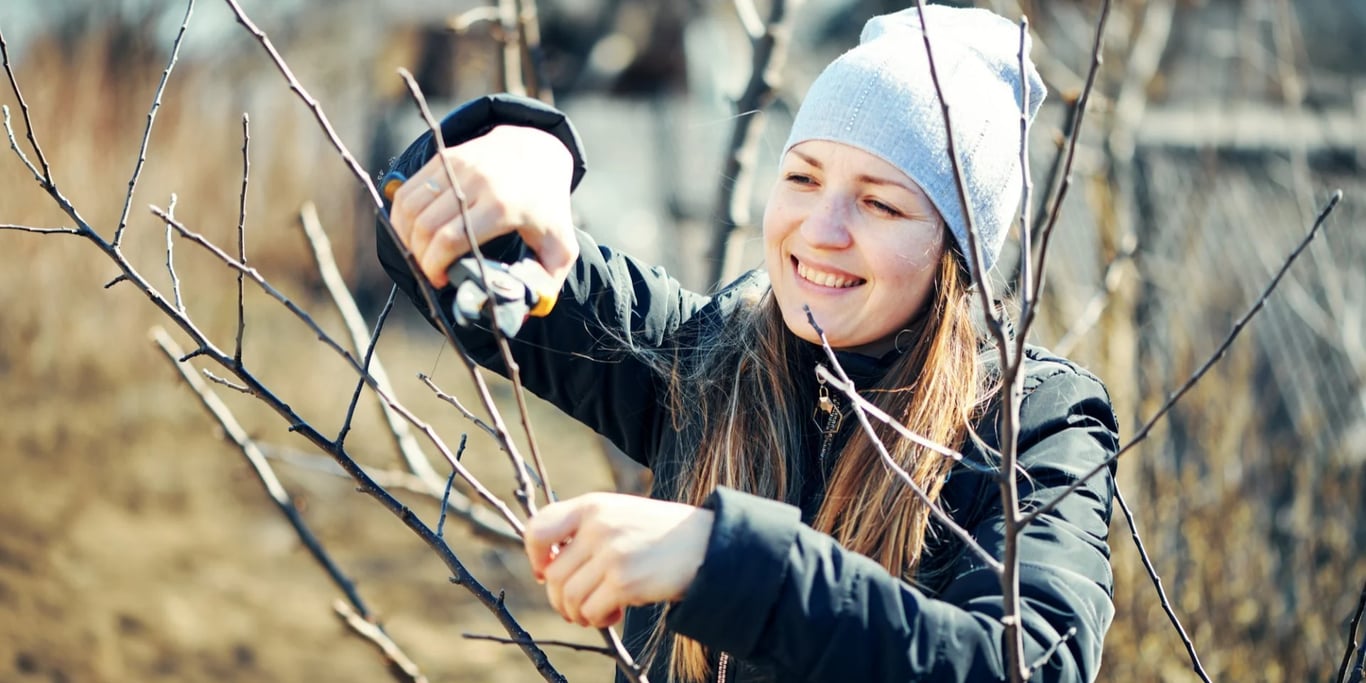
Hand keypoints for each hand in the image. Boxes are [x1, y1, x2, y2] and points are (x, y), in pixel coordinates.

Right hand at [388, 125, 577, 287]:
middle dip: (419, 257)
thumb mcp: (560, 245)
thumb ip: (549, 281)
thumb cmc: (546, 206)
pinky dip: (401, 216)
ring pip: (410, 207)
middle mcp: (477, 182)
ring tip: (418, 255)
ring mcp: (457, 166)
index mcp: (503, 206)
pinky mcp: (444, 157)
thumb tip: (529, 308)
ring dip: (405, 237)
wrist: (537, 151)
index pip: (451, 239)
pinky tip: (411, 234)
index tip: (440, 281)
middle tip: (428, 272)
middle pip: (426, 226)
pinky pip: (408, 191)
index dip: (435, 266)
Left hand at [524, 493, 713, 628]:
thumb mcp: (620, 514)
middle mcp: (597, 526)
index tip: (545, 572)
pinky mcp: (625, 581)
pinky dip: (597, 620)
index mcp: (592, 505)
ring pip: (568, 597)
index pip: (537, 529)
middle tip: (576, 607)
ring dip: (578, 613)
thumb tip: (546, 568)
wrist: (707, 544)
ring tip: (596, 612)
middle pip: (553, 575)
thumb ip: (586, 529)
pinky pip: (590, 611)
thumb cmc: (661, 534)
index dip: (534, 557)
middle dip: (560, 599)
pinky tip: (614, 613)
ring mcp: (610, 553)